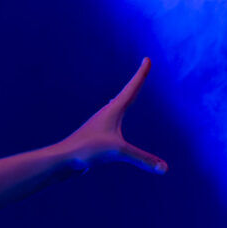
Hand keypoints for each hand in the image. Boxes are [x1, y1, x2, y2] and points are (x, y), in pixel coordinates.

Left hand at [61, 59, 168, 174]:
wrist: (62, 159)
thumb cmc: (86, 150)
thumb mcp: (118, 152)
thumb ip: (143, 159)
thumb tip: (165, 169)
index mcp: (112, 110)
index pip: (132, 88)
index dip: (141, 74)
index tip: (147, 58)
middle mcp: (106, 113)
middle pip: (126, 93)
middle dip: (137, 81)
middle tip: (144, 69)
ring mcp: (101, 124)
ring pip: (116, 106)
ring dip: (125, 97)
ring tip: (129, 92)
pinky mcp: (97, 135)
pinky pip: (113, 121)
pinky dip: (118, 113)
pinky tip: (113, 118)